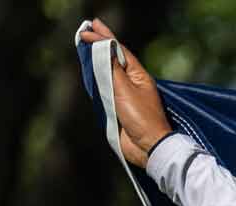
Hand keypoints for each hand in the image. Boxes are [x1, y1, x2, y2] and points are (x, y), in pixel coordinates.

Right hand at [77, 18, 173, 167]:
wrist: (147, 147)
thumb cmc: (141, 118)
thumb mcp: (125, 89)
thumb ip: (113, 69)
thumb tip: (106, 49)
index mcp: (139, 76)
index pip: (120, 51)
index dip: (105, 38)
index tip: (91, 28)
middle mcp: (133, 83)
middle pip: (115, 59)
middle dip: (101, 44)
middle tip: (88, 30)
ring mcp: (126, 96)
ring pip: (109, 73)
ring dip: (98, 59)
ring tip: (88, 46)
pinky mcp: (119, 109)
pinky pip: (106, 89)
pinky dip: (98, 78)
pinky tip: (92, 72)